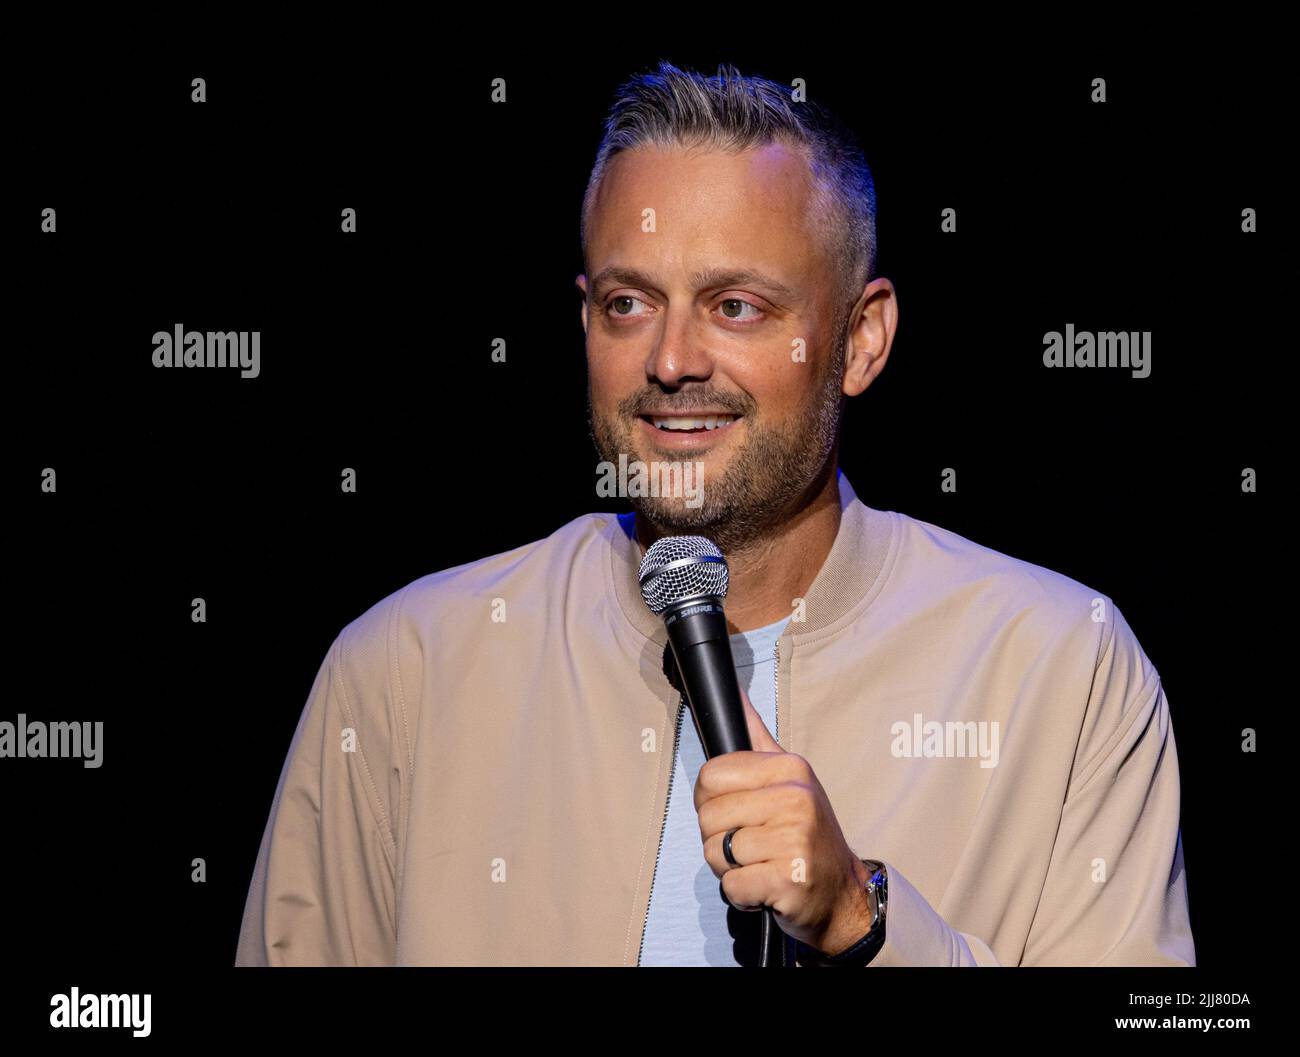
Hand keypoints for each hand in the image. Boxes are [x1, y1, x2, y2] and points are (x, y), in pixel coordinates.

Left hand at [694, 684, 876, 955]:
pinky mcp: (790, 878)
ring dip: (730, 867)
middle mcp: (796, 797)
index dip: (711, 800)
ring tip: (761, 863)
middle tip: (752, 844)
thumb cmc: (806, 833)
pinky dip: (741, 894)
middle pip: (708, 816)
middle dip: (719, 837)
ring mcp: (795, 838)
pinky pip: (731, 885)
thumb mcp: (789, 777)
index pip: (710, 776)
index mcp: (790, 768)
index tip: (736, 812)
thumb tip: (734, 691)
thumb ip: (756, 735)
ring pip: (715, 852)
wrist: (842, 892)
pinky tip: (766, 885)